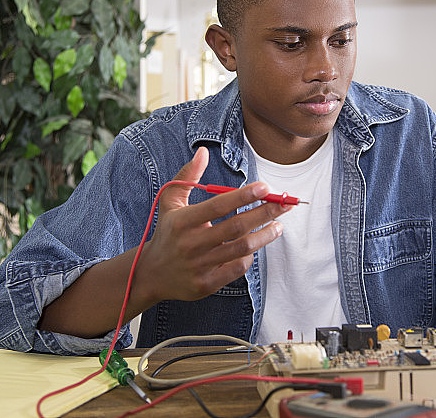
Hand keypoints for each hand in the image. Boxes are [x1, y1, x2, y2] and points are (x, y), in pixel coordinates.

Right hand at [140, 146, 290, 302]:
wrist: (151, 274)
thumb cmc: (167, 232)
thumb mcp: (170, 202)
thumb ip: (187, 176)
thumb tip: (203, 152)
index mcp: (182, 221)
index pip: (218, 206)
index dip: (243, 196)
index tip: (265, 188)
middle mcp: (190, 243)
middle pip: (236, 227)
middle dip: (264, 213)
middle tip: (284, 204)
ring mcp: (198, 266)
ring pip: (241, 249)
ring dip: (264, 236)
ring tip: (278, 225)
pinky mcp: (205, 284)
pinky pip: (236, 268)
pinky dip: (249, 256)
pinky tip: (256, 246)